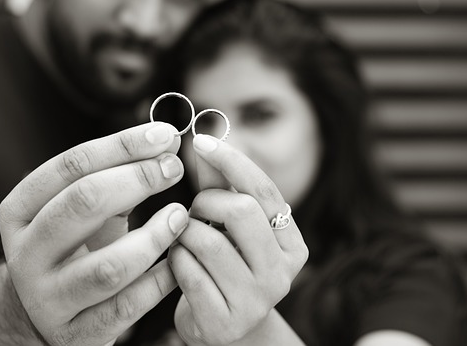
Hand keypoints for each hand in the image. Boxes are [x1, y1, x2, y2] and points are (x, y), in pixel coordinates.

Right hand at [0, 122, 189, 345]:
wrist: (45, 310)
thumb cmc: (72, 244)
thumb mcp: (77, 208)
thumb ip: (112, 176)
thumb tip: (162, 142)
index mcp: (19, 210)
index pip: (72, 165)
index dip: (123, 145)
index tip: (165, 135)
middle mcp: (25, 253)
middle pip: (84, 202)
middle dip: (138, 179)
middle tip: (174, 167)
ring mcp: (47, 298)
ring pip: (109, 265)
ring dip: (155, 236)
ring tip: (180, 216)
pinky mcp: (76, 334)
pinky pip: (128, 306)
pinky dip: (161, 280)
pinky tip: (178, 260)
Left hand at [169, 134, 308, 344]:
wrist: (220, 329)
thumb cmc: (223, 267)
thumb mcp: (227, 226)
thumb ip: (218, 185)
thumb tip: (203, 140)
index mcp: (291, 244)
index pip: (264, 189)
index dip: (231, 160)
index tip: (201, 140)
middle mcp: (283, 273)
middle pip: (240, 211)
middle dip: (205, 202)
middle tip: (193, 211)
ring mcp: (256, 301)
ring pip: (208, 241)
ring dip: (184, 233)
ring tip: (184, 240)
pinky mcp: (225, 322)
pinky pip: (188, 272)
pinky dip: (175, 259)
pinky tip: (178, 263)